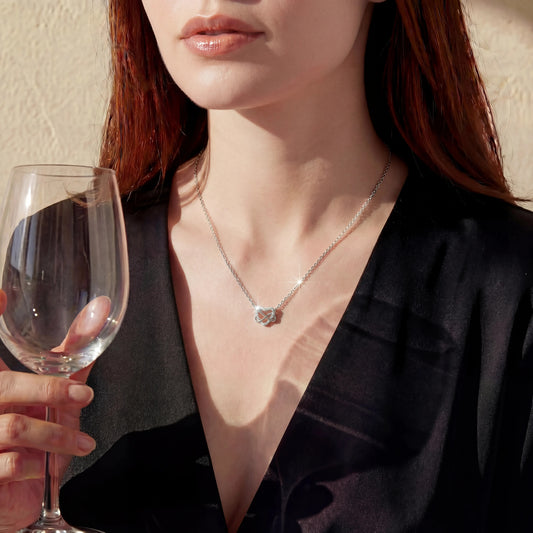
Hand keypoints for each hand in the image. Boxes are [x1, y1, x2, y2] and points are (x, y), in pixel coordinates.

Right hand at [0, 291, 108, 530]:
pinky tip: (46, 467)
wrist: (17, 499)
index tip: (1, 293)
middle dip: (49, 390)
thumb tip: (100, 310)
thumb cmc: (35, 437)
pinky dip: (37, 464)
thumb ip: (71, 357)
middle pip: (5, 385)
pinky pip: (9, 464)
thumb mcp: (54, 394)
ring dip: (56, 435)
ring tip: (83, 443)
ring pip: (13, 426)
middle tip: (83, 395)